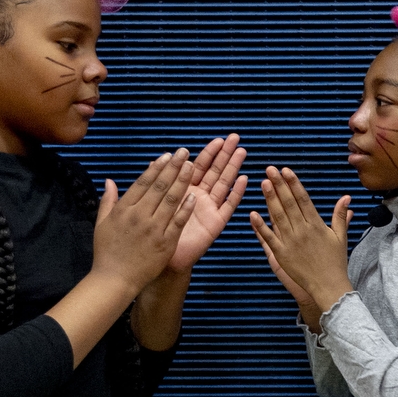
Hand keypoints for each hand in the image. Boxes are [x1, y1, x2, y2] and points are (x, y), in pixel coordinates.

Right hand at [91, 150, 194, 297]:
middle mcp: (139, 216)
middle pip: (159, 187)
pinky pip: (178, 222)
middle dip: (173, 168)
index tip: (167, 156)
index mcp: (123, 210)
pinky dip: (186, 208)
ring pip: (171, 201)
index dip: (156, 168)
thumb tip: (110, 181)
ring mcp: (153, 230)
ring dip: (182, 182)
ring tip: (192, 166)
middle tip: (184, 152)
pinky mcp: (165, 243)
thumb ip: (108, 201)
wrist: (115, 280)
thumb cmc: (107, 252)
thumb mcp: (101, 224)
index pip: (142, 183)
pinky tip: (194, 195)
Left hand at [166, 134, 249, 274]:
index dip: (209, 153)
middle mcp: (200, 197)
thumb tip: (153, 161)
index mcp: (185, 189)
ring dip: (233, 168)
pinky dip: (236, 193)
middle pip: (215, 171)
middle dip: (225, 154)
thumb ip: (157, 183)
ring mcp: (209, 209)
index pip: (199, 166)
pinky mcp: (216, 223)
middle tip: (235, 138)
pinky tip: (244, 180)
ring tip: (242, 152)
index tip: (218, 139)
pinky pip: (228, 206)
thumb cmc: (157, 233)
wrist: (163, 258)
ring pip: (223, 184)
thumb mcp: (154, 204)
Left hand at [246, 168, 353, 313]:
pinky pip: (269, 238)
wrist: (328, 286)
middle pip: (289, 204)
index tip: (286, 171)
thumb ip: (340, 216)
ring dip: (270, 199)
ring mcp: (291, 242)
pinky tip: (253, 213)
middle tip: (270, 169)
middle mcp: (303, 231)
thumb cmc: (335, 262)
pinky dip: (260, 226)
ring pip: (278, 216)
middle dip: (279, 185)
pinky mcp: (281, 254)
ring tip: (263, 183)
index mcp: (316, 225)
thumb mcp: (340, 237)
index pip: (303, 199)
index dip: (293, 184)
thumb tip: (346, 198)